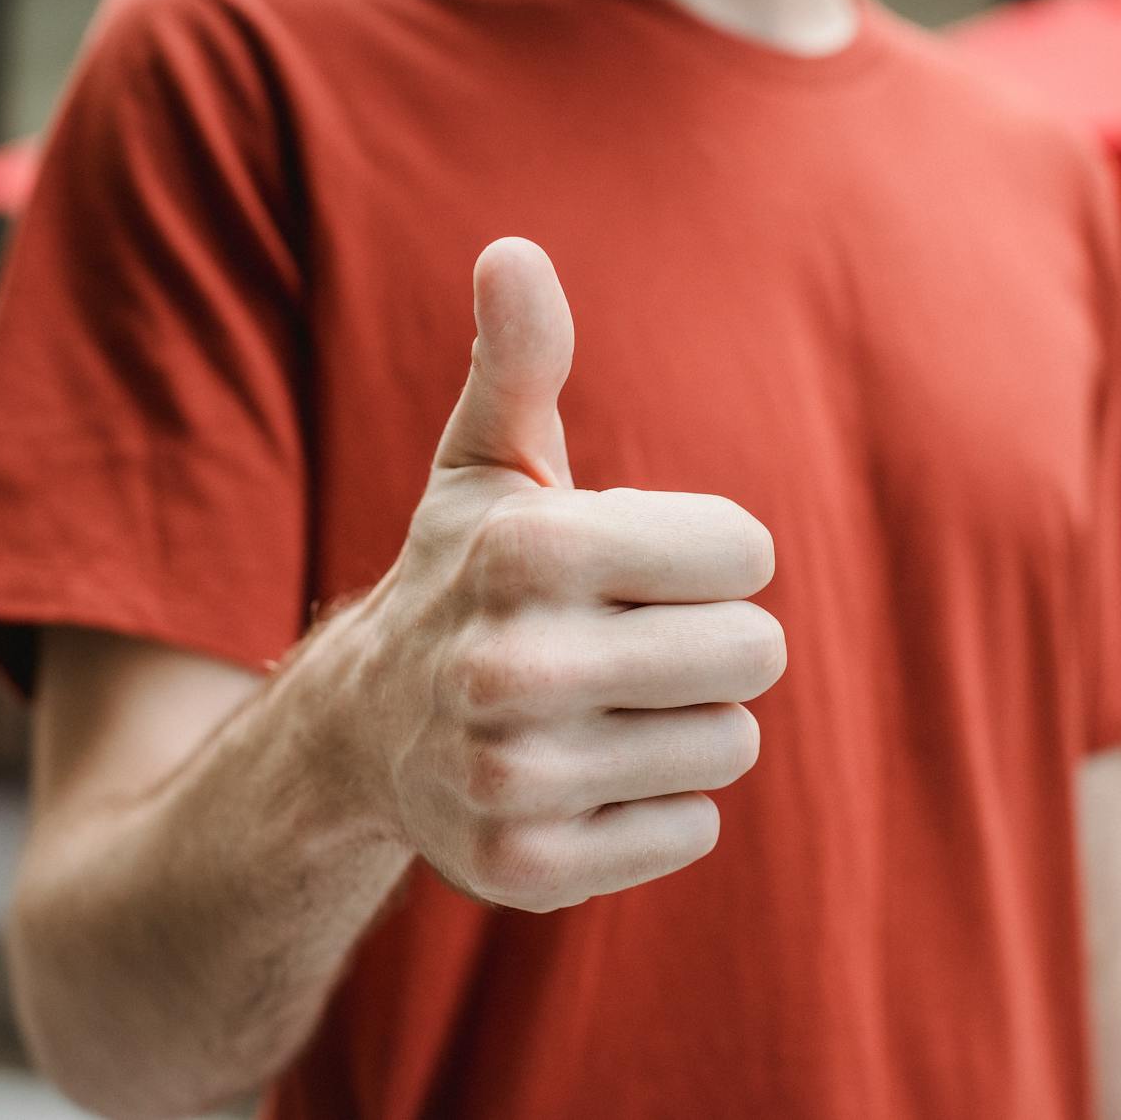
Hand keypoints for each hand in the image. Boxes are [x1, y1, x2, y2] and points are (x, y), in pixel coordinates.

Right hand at [307, 238, 784, 912]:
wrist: (364, 731)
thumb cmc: (462, 578)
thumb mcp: (486, 467)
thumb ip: (520, 361)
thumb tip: (512, 251)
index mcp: (525, 547)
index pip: (747, 551)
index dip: (709, 555)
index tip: (639, 567)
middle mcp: (510, 667)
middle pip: (756, 652)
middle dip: (711, 641)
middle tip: (633, 643)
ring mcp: (513, 778)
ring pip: (729, 744)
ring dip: (685, 724)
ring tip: (603, 708)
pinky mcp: (527, 868)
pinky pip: (692, 829)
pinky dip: (658, 807)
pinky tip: (586, 778)